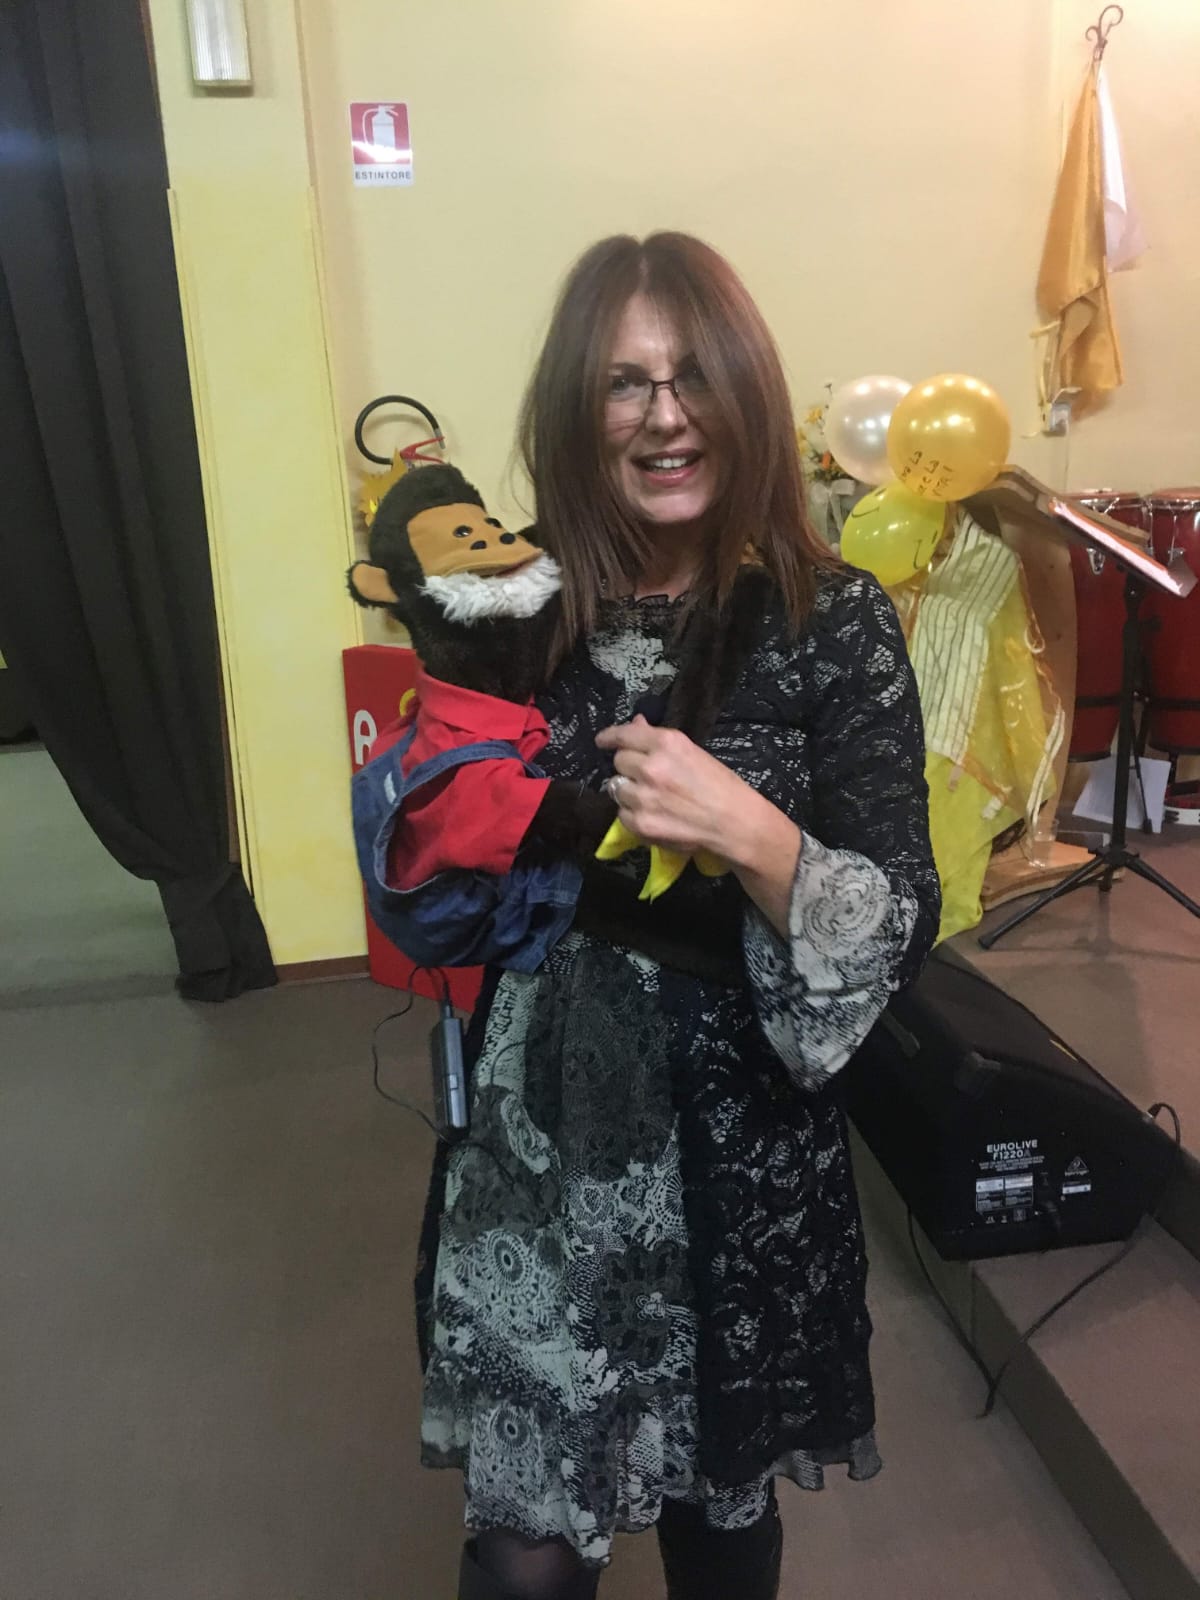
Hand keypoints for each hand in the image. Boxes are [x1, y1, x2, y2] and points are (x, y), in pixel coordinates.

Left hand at [595, 715, 760, 866]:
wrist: (734, 823)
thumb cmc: (720, 785)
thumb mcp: (692, 752)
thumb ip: (659, 740)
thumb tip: (636, 724)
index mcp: (667, 744)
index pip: (624, 735)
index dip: (610, 737)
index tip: (603, 740)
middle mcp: (651, 767)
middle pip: (619, 761)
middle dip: (629, 767)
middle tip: (646, 776)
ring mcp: (643, 797)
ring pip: (616, 787)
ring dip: (628, 791)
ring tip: (650, 797)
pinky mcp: (640, 823)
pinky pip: (622, 814)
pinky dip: (632, 814)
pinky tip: (652, 814)